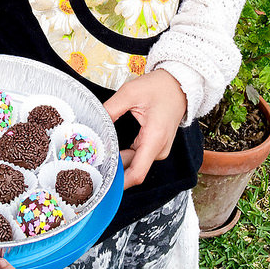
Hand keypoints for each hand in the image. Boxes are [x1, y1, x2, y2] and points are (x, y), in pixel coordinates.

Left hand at [103, 69, 186, 189]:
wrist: (179, 84)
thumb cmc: (159, 87)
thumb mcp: (130, 93)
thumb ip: (110, 110)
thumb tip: (93, 124)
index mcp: (155, 138)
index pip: (137, 173)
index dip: (119, 183)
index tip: (102, 184)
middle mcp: (159, 148)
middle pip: (132, 168)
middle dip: (112, 168)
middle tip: (90, 163)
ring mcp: (159, 149)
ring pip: (134, 163)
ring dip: (117, 161)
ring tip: (98, 154)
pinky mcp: (157, 146)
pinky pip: (138, 156)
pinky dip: (124, 155)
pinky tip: (111, 148)